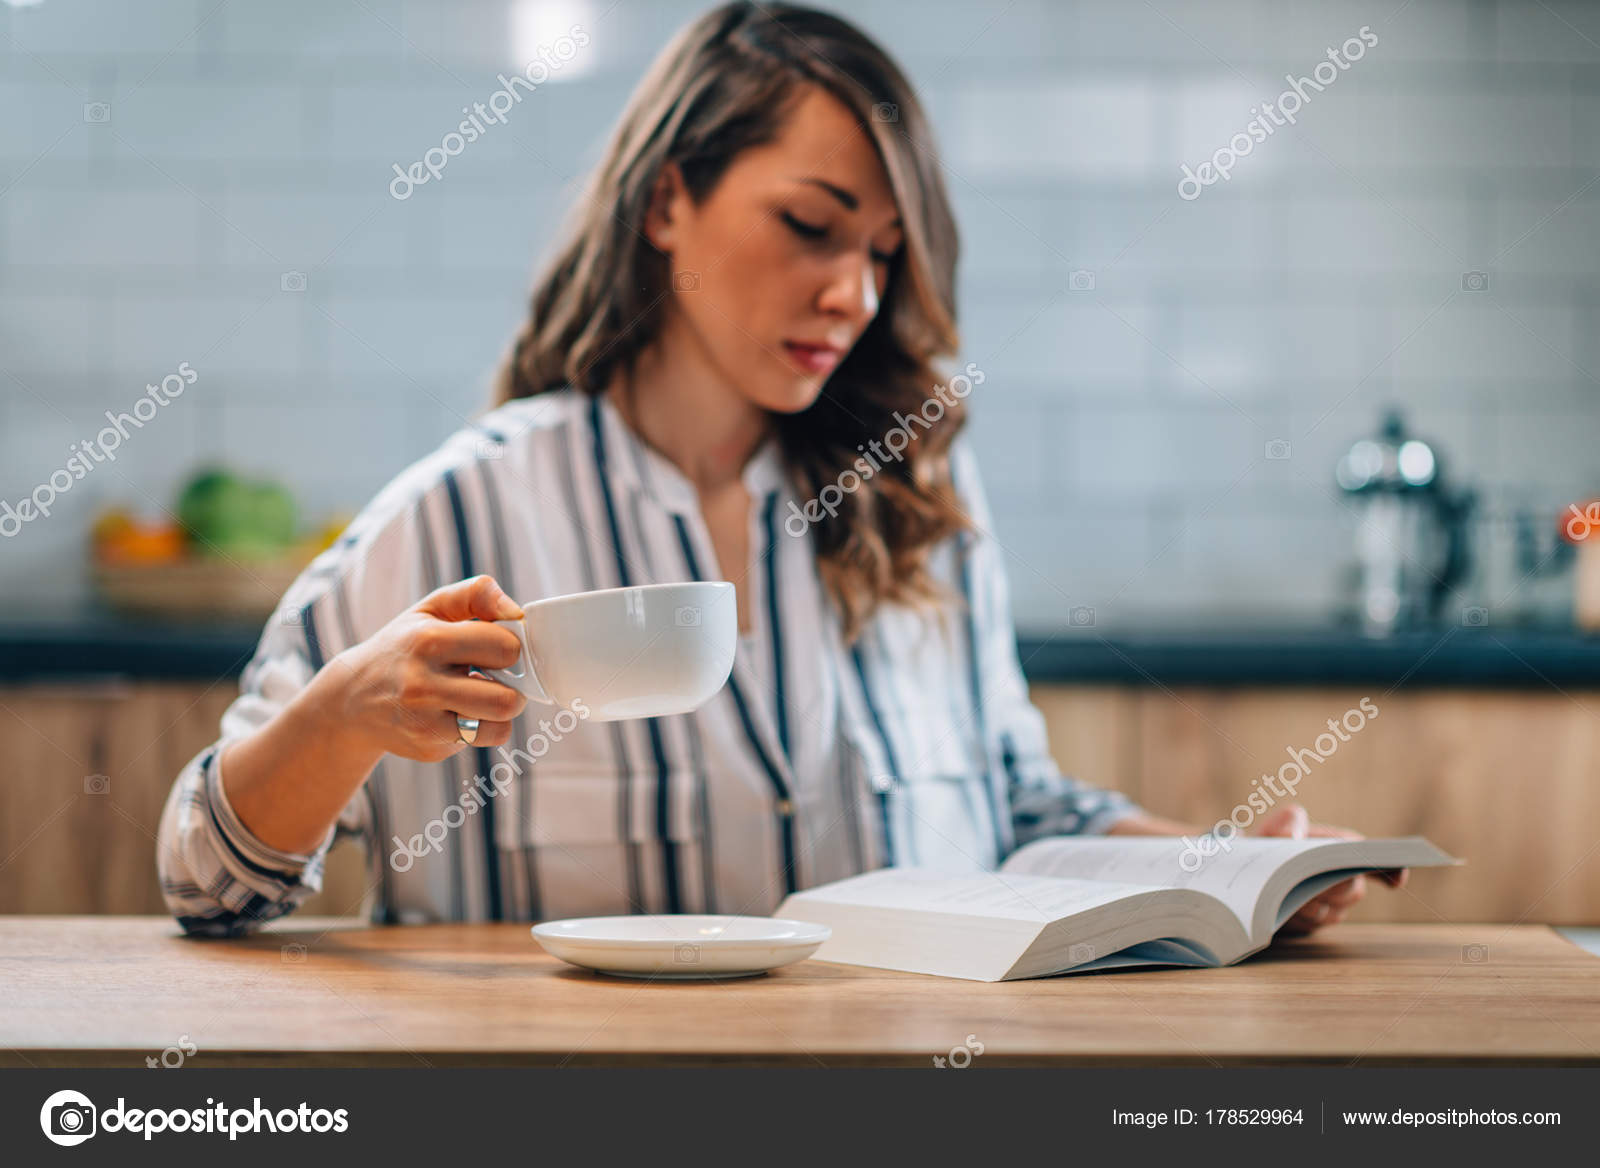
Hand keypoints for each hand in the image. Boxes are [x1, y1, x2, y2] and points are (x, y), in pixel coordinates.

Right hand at [318, 575, 528, 762]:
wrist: (352, 699)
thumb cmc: (404, 647)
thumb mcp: (431, 609)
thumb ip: (476, 594)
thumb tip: (516, 612)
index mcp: (427, 641)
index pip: (504, 648)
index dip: (510, 647)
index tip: (497, 648)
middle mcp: (422, 685)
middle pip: (506, 699)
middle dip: (514, 687)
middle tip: (501, 678)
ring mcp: (424, 722)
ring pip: (498, 726)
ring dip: (500, 711)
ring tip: (483, 694)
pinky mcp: (428, 747)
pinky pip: (479, 742)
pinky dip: (479, 728)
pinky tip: (457, 712)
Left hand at [1253, 803, 1407, 936]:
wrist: (1250, 869)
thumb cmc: (1269, 844)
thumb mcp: (1276, 826)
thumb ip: (1288, 822)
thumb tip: (1291, 836)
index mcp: (1338, 847)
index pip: (1371, 858)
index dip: (1390, 870)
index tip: (1396, 880)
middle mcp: (1341, 876)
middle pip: (1353, 889)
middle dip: (1334, 888)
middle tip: (1313, 883)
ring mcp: (1330, 901)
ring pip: (1334, 911)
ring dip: (1313, 905)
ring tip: (1290, 895)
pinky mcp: (1314, 921)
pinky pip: (1315, 925)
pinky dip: (1301, 918)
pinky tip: (1285, 909)